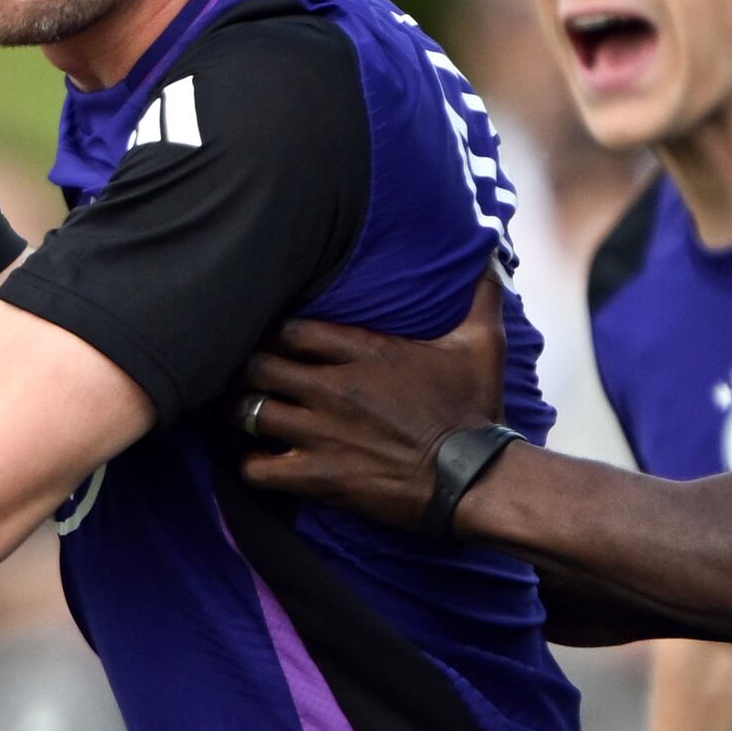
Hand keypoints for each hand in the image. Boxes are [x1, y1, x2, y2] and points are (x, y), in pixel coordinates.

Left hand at [235, 275, 506, 528]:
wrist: (474, 479)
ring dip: (239, 412)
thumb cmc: (475, 411)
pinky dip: (251, 464)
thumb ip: (480, 294)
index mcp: (365, 351)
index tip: (272, 339)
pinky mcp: (318, 476)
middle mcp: (335, 388)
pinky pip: (257, 468)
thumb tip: (492, 251)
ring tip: (241, 412)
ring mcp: (322, 433)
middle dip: (246, 368)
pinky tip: (258, 459)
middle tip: (246, 374)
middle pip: (258, 366)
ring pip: (248, 412)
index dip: (273, 332)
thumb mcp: (483, 344)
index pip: (289, 328)